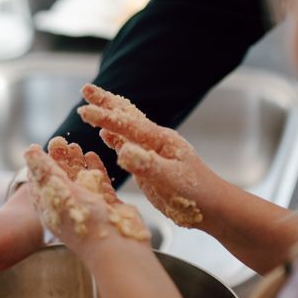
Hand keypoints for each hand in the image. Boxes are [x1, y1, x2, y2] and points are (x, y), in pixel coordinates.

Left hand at [24, 137, 148, 251]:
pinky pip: (100, 183)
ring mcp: (89, 206)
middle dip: (60, 160)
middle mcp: (68, 207)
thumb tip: (29, 151)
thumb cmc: (84, 222)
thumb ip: (45, 170)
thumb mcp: (59, 193)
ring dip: (77, 163)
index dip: (39, 165)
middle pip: (61, 179)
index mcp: (51, 209)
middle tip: (60, 140)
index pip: (40, 184)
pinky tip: (93, 155)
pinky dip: (96, 169)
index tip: (39, 147)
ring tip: (75, 146)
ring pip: (81, 180)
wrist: (117, 247)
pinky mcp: (108, 205)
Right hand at [79, 84, 297, 274]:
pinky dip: (115, 137)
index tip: (84, 110)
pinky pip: (128, 145)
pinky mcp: (150, 165)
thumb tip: (123, 151)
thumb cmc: (196, 195)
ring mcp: (152, 152)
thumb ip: (147, 165)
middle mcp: (155, 141)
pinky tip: (106, 135)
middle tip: (85, 89)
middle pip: (126, 116)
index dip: (105, 118)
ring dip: (108, 116)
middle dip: (105, 103)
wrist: (213, 208)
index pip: (128, 125)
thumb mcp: (171, 180)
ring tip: (91, 104)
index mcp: (161, 141)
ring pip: (126, 128)